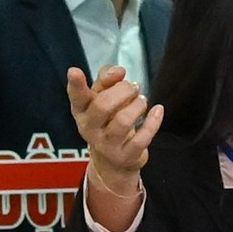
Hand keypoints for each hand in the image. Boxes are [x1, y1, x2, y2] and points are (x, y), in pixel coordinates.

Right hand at [66, 65, 162, 186]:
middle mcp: (89, 128)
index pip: (76, 97)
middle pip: (102, 106)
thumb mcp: (102, 98)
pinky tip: (157, 110)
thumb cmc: (107, 121)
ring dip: (137, 105)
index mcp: (81, 111)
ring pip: (123, 121)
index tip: (75, 71)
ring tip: (141, 100)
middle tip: (133, 87)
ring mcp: (107, 144)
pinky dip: (153, 122)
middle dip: (123, 91)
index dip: (76, 84)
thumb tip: (118, 71)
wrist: (113, 160)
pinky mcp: (125, 155)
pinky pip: (141, 138)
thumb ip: (107, 79)